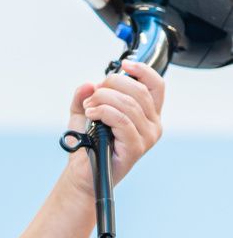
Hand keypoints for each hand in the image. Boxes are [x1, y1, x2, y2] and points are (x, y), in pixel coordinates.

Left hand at [65, 59, 165, 196]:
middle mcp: (152, 124)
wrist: (82, 173)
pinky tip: (92, 115)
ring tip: (88, 108)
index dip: (143, 71)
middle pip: (139, 90)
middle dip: (111, 86)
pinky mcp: (136, 148)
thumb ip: (84, 95)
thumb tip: (89, 84)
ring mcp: (147, 137)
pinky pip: (122, 120)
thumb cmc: (88, 144)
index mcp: (147, 113)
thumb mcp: (83, 113)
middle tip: (92, 95)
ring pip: (129, 104)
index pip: (156, 85)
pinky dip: (103, 112)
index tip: (125, 64)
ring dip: (103, 100)